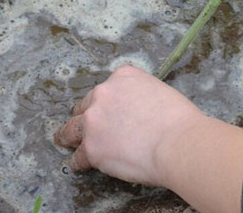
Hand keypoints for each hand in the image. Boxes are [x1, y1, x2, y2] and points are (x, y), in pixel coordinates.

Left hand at [53, 65, 205, 185]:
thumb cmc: (178, 120)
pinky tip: (77, 165)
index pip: (108, 87)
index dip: (107, 101)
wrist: (177, 142)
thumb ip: (141, 95)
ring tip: (63, 140)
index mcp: (123, 77)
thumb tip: (138, 111)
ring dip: (68, 135)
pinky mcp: (92, 148)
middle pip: (87, 104)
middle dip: (87, 115)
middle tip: (86, 125)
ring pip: (73, 128)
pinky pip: (79, 156)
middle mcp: (104, 93)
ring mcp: (94, 121)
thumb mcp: (159, 90)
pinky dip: (78, 162)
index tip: (108, 109)